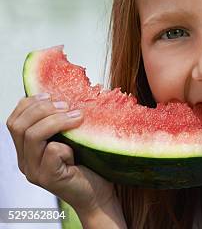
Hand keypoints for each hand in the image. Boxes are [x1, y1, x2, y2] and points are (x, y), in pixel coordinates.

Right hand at [5, 93, 122, 223]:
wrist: (98, 194)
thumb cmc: (88, 165)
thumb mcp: (71, 138)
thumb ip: (61, 123)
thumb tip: (64, 95)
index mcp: (26, 149)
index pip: (14, 120)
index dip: (30, 103)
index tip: (51, 94)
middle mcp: (25, 161)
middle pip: (18, 125)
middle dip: (43, 109)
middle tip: (67, 105)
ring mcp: (34, 171)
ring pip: (32, 135)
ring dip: (56, 121)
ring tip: (77, 117)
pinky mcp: (48, 178)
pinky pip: (52, 152)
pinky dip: (66, 145)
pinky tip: (78, 150)